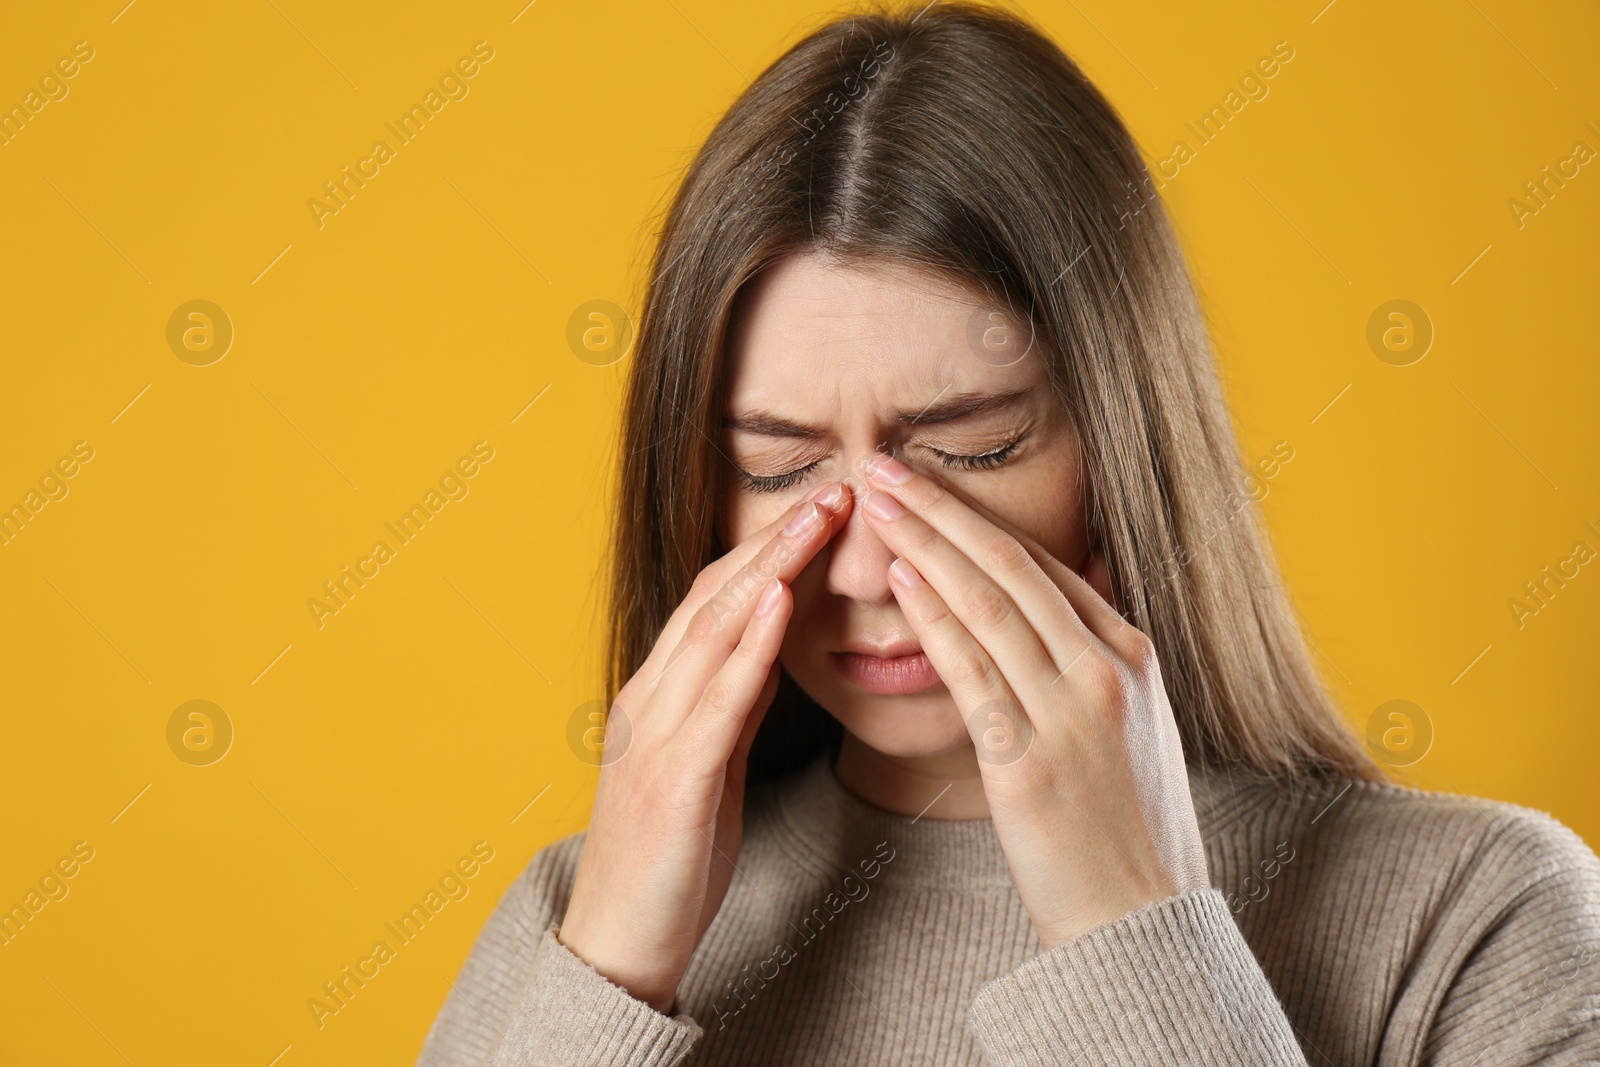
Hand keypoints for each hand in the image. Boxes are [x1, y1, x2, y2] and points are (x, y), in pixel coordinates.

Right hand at [556, 481, 852, 1012]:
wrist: (618, 946)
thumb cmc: (669, 862)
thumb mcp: (712, 769)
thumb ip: (733, 705)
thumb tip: (772, 646)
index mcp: (661, 698)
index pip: (718, 602)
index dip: (769, 549)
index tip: (824, 508)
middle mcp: (651, 702)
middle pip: (715, 598)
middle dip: (776, 539)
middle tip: (835, 489)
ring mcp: (655, 738)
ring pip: (711, 630)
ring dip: (768, 569)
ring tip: (816, 520)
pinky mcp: (673, 782)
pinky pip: (715, 702)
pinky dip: (747, 647)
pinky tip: (778, 604)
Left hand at [858, 452, 1208, 946]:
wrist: (1140, 919)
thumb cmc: (1126, 828)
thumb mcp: (1134, 727)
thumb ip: (1096, 661)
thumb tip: (1073, 599)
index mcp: (1131, 657)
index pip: (1045, 568)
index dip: (979, 519)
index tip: (931, 485)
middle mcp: (1106, 672)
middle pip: (1012, 568)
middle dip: (943, 509)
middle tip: (889, 464)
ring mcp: (1071, 713)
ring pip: (989, 605)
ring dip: (925, 544)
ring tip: (878, 500)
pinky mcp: (1029, 761)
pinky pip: (973, 671)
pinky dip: (934, 617)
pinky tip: (900, 579)